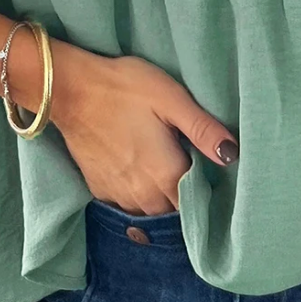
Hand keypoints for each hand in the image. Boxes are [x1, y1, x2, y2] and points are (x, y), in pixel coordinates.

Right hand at [40, 41, 238, 214]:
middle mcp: (144, 194)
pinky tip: (140, 178)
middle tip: (190, 177)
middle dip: (184, 200)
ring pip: (150, 213)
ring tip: (166, 179)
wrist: (68, 90)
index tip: (213, 183)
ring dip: (161, 202)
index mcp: (167, 173)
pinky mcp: (99, 189)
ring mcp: (118, 195)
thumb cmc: (124, 88)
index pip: (196, 202)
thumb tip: (233, 155)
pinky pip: (127, 206)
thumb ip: (204, 130)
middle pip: (174, 212)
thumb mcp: (172, 99)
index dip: (206, 195)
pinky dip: (137, 199)